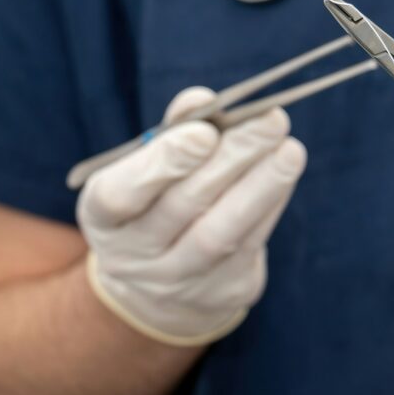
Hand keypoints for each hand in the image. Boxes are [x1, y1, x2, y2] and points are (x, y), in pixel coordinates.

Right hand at [77, 87, 305, 345]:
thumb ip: (170, 133)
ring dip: (262, 186)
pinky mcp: (222, 293)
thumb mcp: (143, 171)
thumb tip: (202, 100)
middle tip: (270, 120)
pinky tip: (284, 170)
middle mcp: (133, 257)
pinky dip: (271, 202)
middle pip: (183, 206)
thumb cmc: (153, 207)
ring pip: (222, 233)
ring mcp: (177, 283)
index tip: (205, 130)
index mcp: (102, 218)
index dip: (162, 162)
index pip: (120, 195)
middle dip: (232, 158)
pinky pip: (251, 244)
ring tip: (291, 149)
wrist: (157, 291)